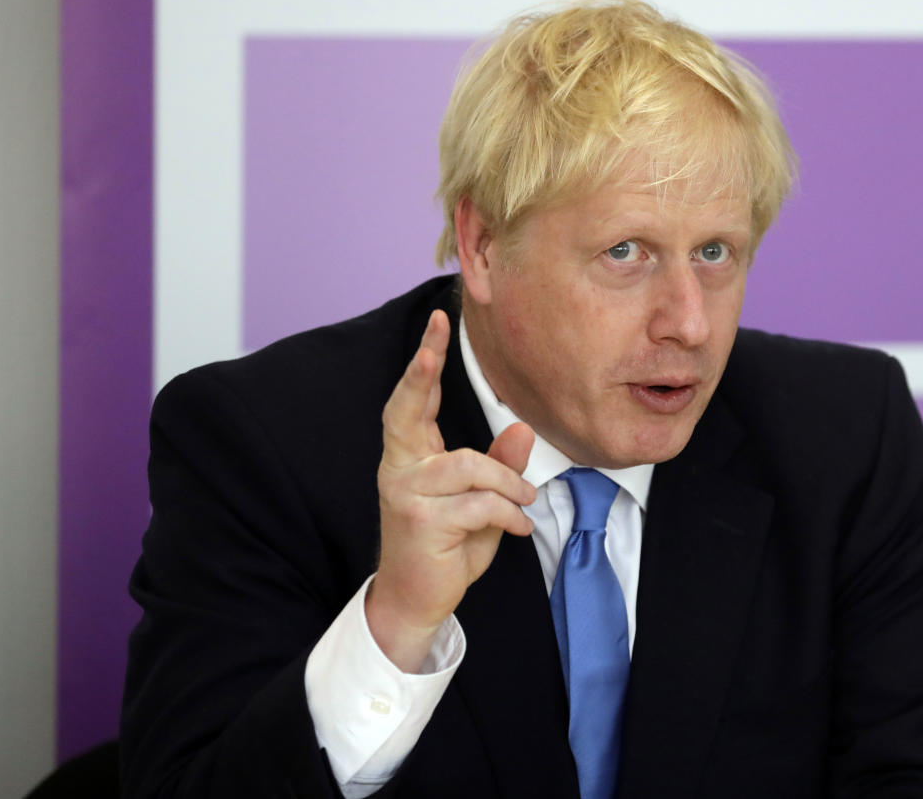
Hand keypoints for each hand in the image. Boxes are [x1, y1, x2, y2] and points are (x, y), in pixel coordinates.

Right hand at [366, 309, 535, 671]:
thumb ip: (499, 465)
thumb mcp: (480, 501)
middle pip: (407, 409)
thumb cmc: (446, 546)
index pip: (412, 400)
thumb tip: (523, 430)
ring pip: (470, 466)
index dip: (423, 361)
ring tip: (523, 503)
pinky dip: (507, 514)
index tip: (436, 322)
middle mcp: (399, 468)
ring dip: (508, 484)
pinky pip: (479, 504)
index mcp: (409, 456)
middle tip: (433, 336)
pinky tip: (517, 528)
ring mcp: (406, 494)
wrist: (417, 600)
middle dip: (422, 370)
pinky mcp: (422, 521)